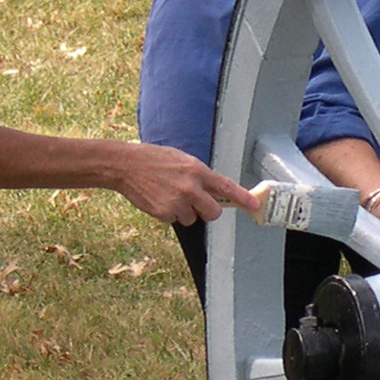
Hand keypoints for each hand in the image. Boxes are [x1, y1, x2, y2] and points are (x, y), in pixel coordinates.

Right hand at [118, 144, 258, 225]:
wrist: (126, 166)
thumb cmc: (154, 159)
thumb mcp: (182, 159)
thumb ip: (199, 174)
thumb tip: (213, 189)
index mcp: (197, 170)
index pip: (225, 187)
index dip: (242, 198)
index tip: (253, 205)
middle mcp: (190, 188)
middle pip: (213, 212)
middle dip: (208, 211)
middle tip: (197, 203)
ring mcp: (177, 202)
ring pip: (192, 218)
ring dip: (185, 211)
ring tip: (169, 194)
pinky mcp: (164, 213)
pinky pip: (175, 220)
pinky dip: (169, 214)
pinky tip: (159, 199)